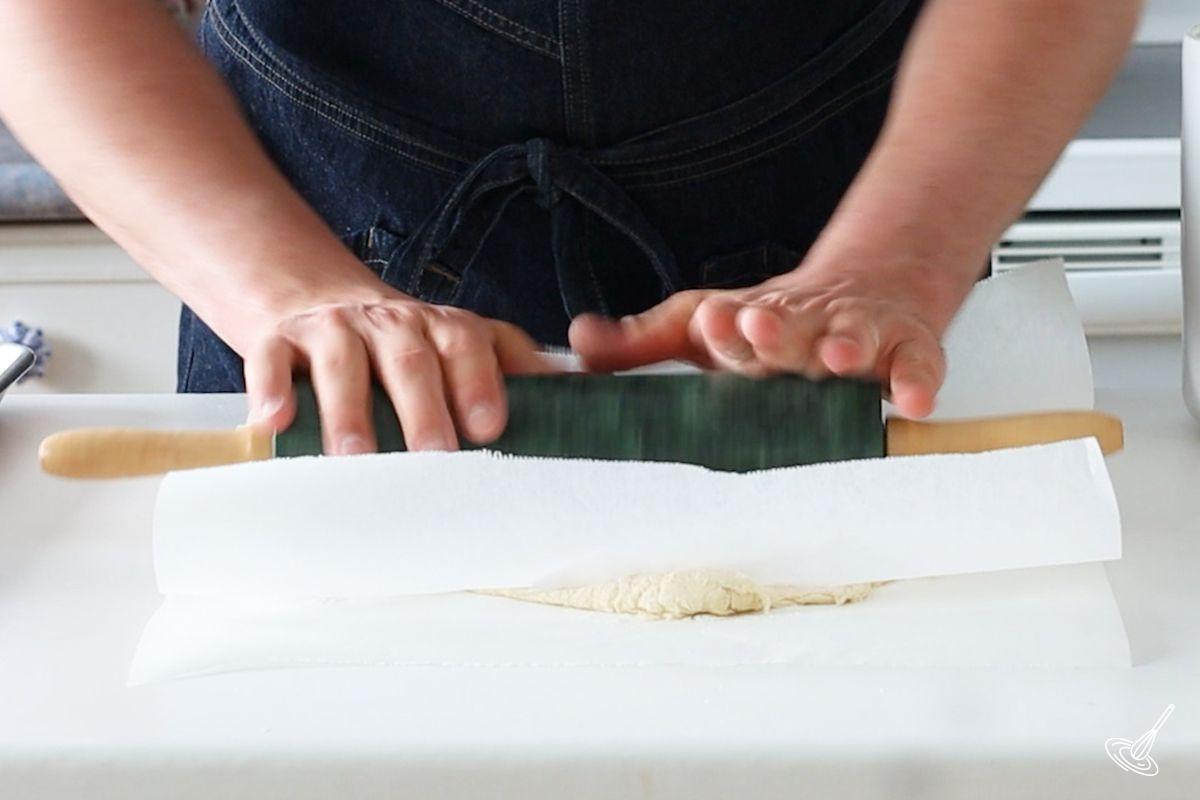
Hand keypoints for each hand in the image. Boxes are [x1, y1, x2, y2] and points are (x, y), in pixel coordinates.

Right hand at [241, 289, 549, 453]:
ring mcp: (334, 328)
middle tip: (432, 457)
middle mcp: (391, 323)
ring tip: (355, 456)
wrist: (322, 300)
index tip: (490, 427)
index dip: (480, 382)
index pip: (468, 344)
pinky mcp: (281, 339)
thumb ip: (513, 369)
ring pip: (342, 362)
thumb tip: (576, 398)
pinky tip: (275, 424)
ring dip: (350, 409)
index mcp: (442, 327)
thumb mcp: (463, 346)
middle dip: (423, 408)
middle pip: (410, 360)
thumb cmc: (406, 345)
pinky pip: (272, 359)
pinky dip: (272, 390)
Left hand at [569, 258, 968, 418]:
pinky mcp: (906, 352)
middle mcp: (802, 331)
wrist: (864, 285)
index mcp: (751, 327)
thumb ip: (642, 341)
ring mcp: (856, 339)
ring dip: (842, 348)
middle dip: (773, 330)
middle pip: (789, 330)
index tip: (713, 323)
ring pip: (851, 343)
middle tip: (756, 326)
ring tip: (836, 359)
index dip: (723, 327)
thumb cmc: (771, 320)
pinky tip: (913, 401)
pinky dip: (917, 382)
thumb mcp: (703, 325)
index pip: (732, 328)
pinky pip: (916, 368)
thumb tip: (577, 341)